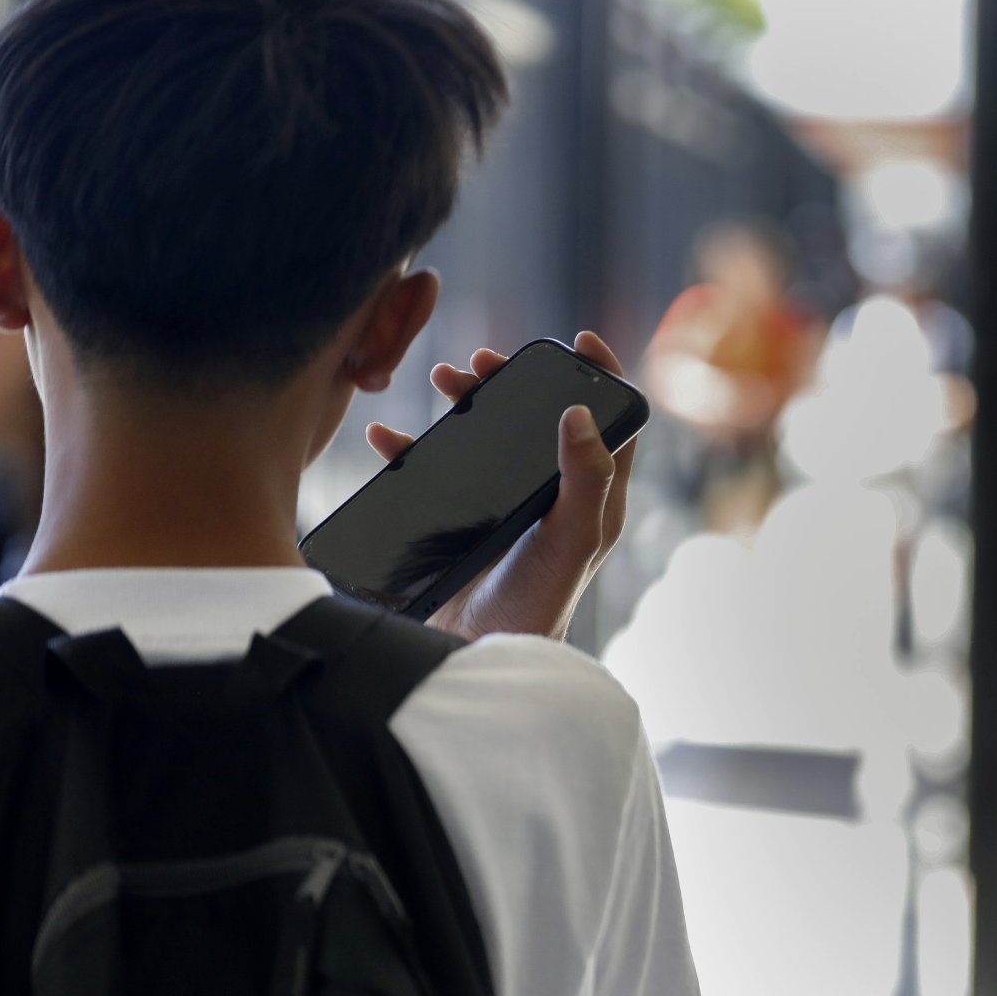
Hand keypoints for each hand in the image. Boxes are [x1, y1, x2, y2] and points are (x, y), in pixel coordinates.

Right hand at [365, 331, 637, 641]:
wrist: (479, 655)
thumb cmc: (539, 601)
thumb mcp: (573, 537)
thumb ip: (586, 477)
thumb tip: (579, 412)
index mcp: (591, 493)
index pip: (609, 421)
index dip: (600, 376)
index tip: (577, 340)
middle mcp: (551, 494)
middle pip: (537, 417)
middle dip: (512, 382)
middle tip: (482, 362)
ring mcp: (505, 506)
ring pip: (487, 436)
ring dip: (465, 402)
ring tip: (441, 379)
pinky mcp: (461, 520)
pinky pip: (433, 472)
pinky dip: (410, 448)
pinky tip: (387, 436)